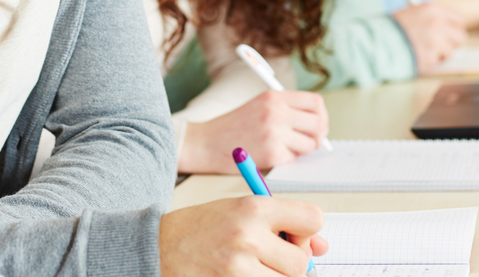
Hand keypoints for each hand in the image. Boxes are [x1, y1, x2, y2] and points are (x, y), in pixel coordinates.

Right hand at [160, 196, 326, 276]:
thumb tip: (321, 248)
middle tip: (267, 259)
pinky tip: (242, 276)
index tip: (294, 238)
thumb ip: (280, 224)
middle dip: (289, 265)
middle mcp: (248, 235)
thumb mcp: (239, 211)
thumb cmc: (199, 229)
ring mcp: (238, 268)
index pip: (312, 219)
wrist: (157, 249)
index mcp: (253, 208)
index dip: (307, 233)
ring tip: (251, 269)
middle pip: (301, 263)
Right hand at [179, 90, 328, 173]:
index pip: (315, 102)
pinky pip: (294, 158)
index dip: (321, 114)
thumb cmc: (232, 126)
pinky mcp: (272, 154)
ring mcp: (275, 134)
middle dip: (319, 135)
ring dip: (303, 149)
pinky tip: (273, 154)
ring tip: (286, 147)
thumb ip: (286, 109)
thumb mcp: (259, 105)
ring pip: (310, 144)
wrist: (206, 143)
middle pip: (318, 123)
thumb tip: (317, 122)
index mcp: (274, 97)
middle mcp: (276, 112)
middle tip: (312, 140)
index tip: (318, 123)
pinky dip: (288, 158)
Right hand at [392, 3, 467, 74]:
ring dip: (441, 53)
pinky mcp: (431, 56)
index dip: (455, 27)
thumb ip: (431, 18)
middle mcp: (437, 23)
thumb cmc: (391, 28)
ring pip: (451, 51)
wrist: (376, 41)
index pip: (458, 18)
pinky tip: (418, 56)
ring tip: (425, 51)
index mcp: (432, 9)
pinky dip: (431, 61)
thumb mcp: (410, 13)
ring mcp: (436, 40)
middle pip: (460, 36)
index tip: (451, 33)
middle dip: (453, 43)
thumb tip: (448, 28)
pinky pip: (439, 61)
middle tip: (443, 46)